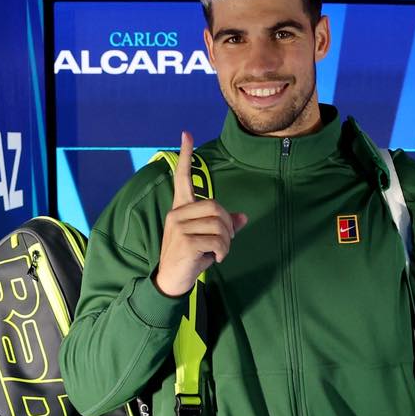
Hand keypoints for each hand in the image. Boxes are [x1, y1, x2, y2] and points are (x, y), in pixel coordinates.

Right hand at [155, 131, 247, 296]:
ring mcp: (179, 226)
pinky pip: (218, 241)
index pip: (182, 178)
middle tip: (225, 243)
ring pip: (219, 224)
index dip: (186, 156)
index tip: (186, 134)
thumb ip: (224, 226)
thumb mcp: (207, 240)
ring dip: (227, 243)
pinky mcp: (185, 241)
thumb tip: (243, 217)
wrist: (171, 281)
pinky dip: (223, 252)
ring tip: (218, 253)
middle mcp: (177, 214)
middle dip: (227, 226)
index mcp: (180, 209)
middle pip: (216, 206)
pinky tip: (215, 259)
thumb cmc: (189, 259)